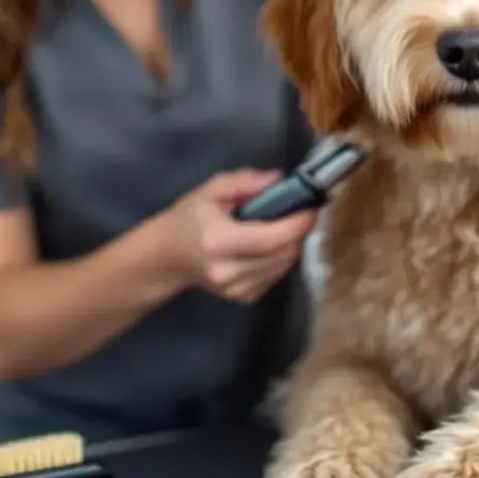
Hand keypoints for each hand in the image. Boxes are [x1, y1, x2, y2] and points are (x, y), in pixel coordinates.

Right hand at [166, 169, 317, 302]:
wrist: (167, 256)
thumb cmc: (189, 219)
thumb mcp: (211, 190)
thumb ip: (245, 182)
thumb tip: (279, 179)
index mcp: (219, 241)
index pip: (271, 239)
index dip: (297, 224)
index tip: (310, 208)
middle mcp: (228, 271)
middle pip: (282, 254)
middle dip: (298, 233)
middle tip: (299, 214)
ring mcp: (236, 289)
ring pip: (283, 267)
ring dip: (291, 246)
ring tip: (283, 227)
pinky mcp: (243, 298)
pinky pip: (275, 277)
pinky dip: (279, 260)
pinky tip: (267, 247)